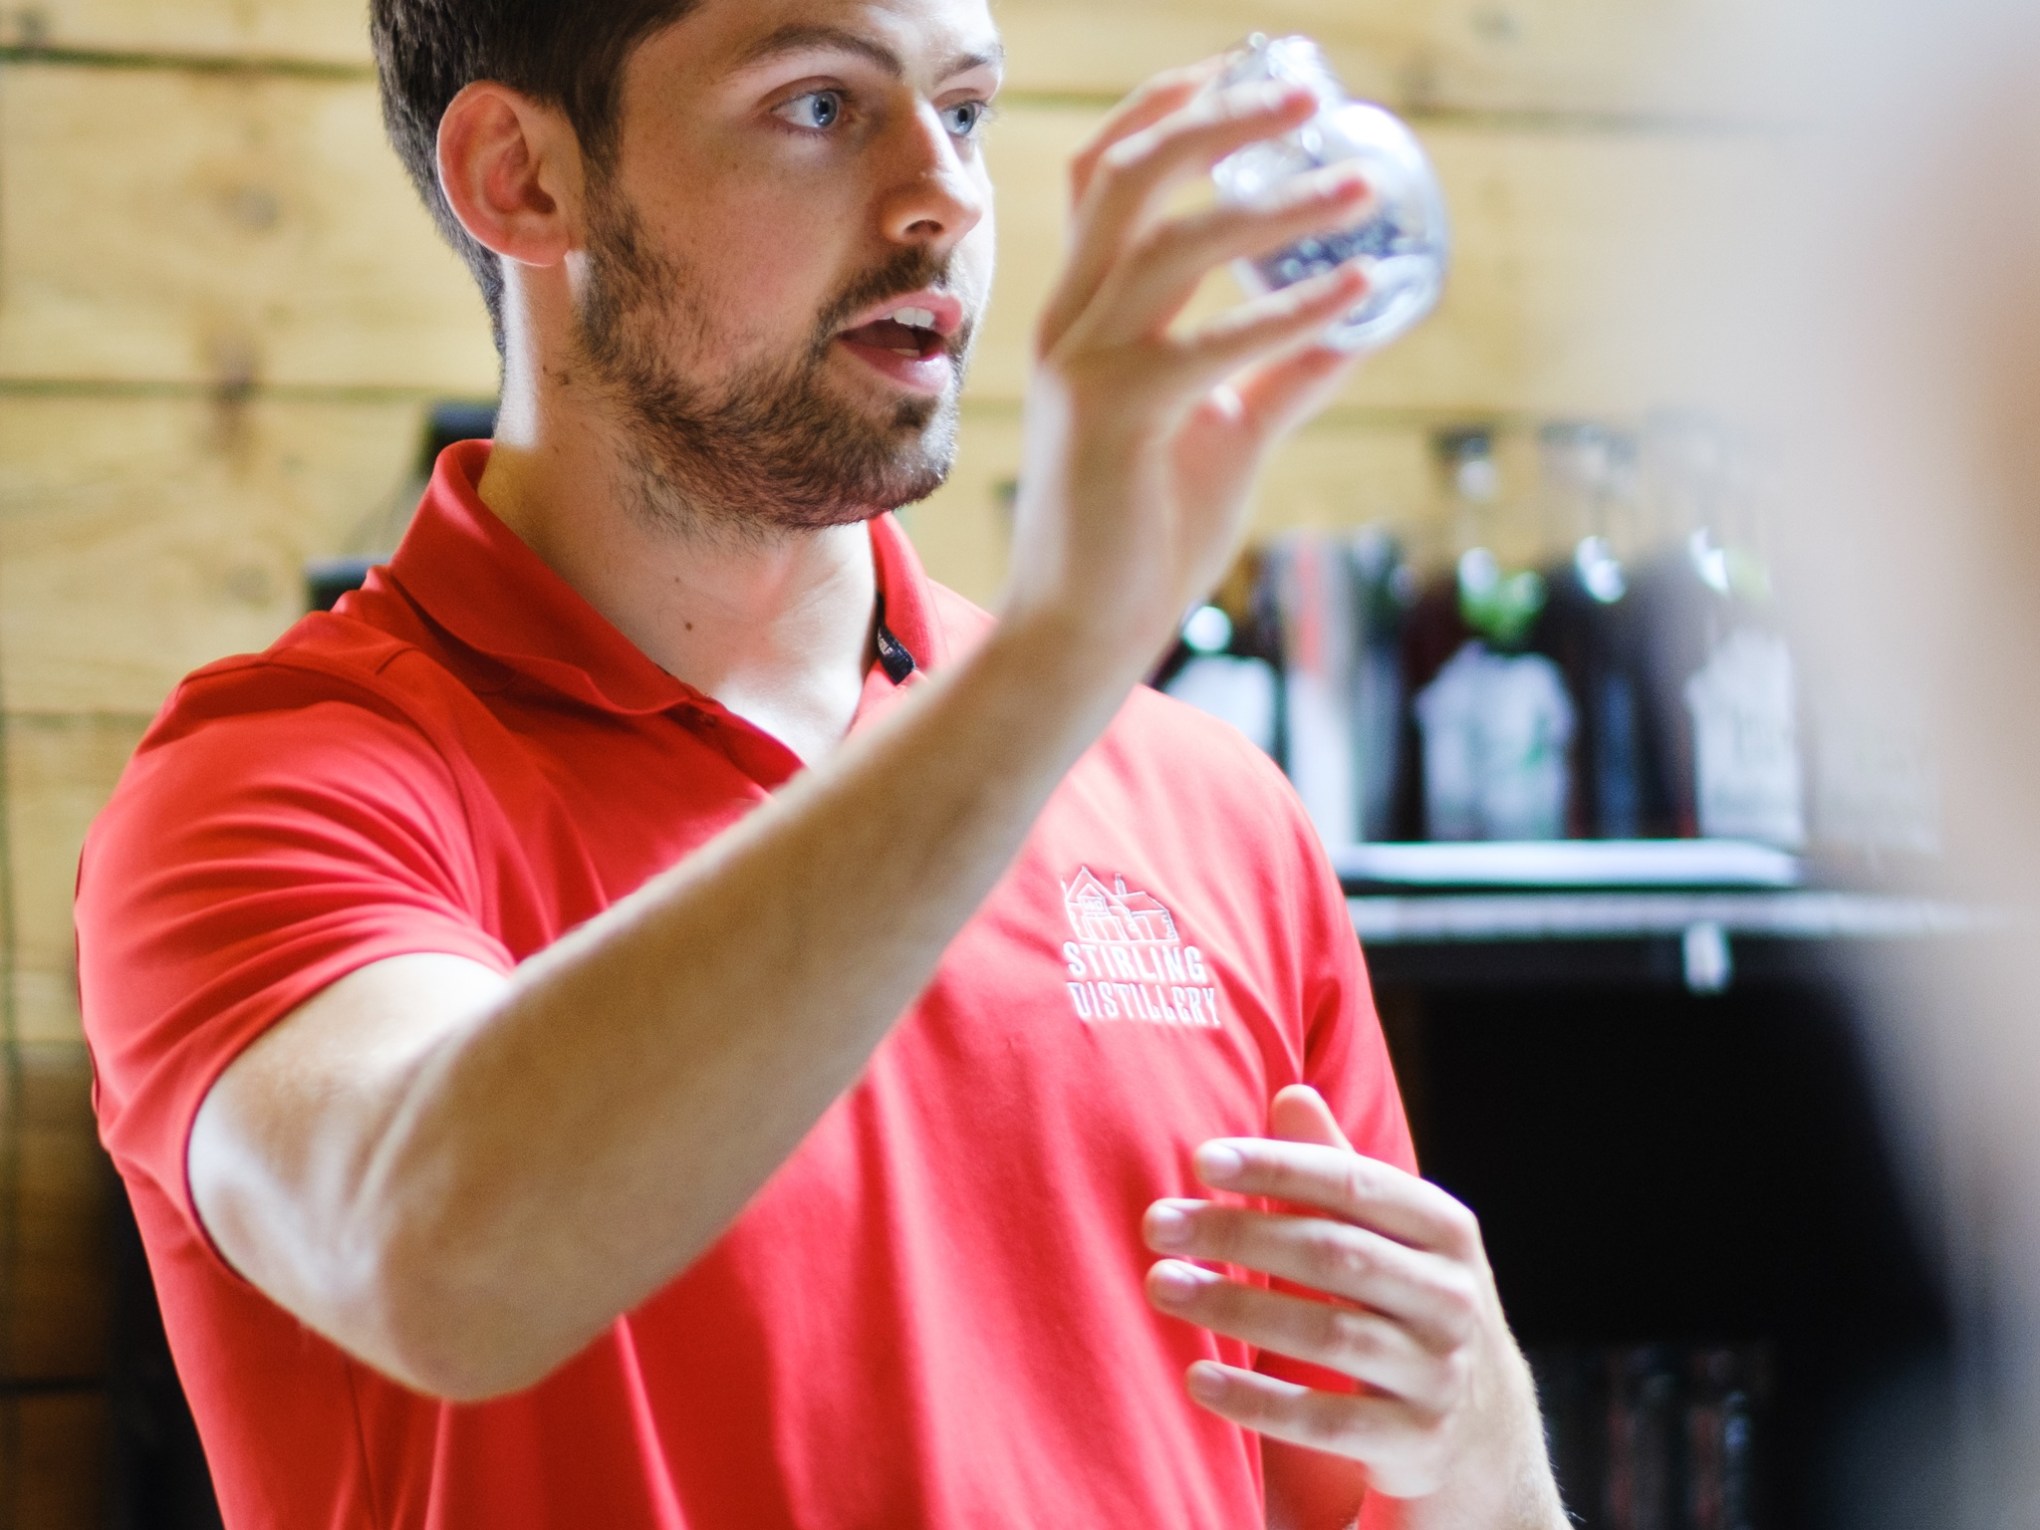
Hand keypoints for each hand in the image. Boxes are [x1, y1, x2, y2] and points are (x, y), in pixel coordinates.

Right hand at [1001, 62, 1373, 674]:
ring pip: (1172, 244)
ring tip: (1359, 183)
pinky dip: (1293, 309)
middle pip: (1127, 174)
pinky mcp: (1114, 418)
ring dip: (1276, 203)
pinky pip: (1214, 344)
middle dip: (1217, 118)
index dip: (1169, 108)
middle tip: (1308, 91)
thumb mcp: (1226, 432)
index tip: (1245, 70)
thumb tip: (1362, 319)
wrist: (1082, 634)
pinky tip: (1360, 286)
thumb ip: (1283, 372)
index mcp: (1082, 314)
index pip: (1104, 174)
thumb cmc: (1143, 536)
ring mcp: (1083, 366)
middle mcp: (1070, 322)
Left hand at [1143, 1086, 1566, 1526]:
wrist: (1486, 1436)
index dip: (1278, 1168)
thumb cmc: (1413, 1305)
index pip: (1355, 1183)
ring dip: (1234, 1309)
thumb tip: (1290, 1094)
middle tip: (1157, 1223)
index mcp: (1446, 1230)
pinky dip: (1257, 1402)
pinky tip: (1197, 1379)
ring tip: (1161, 1285)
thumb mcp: (1396, 1236)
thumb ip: (1339, 1169)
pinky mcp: (1412, 1442)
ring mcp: (1437, 1374)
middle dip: (1237, 1235)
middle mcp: (1452, 1298)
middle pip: (1333, 1256)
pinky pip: (1324, 1422)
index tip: (1201, 1159)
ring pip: (1326, 1335)